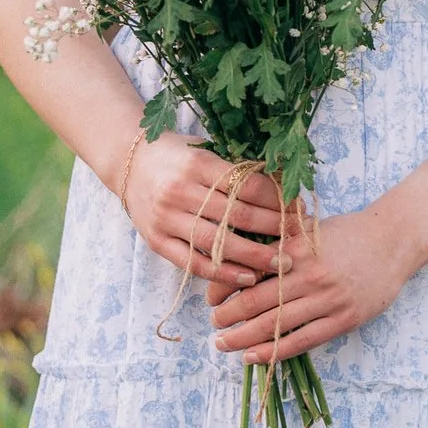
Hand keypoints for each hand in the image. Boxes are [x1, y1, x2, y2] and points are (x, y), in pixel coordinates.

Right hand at [118, 135, 287, 289]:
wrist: (128, 162)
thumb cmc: (176, 154)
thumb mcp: (205, 150)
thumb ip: (236, 169)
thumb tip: (284, 186)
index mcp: (199, 164)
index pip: (248, 186)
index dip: (277, 201)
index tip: (298, 210)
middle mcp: (181, 191)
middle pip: (237, 215)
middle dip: (274, 229)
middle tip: (299, 238)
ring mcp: (166, 218)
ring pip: (217, 242)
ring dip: (253, 256)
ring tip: (280, 264)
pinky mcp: (156, 240)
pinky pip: (192, 262)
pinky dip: (222, 273)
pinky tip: (247, 278)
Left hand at [209, 205, 416, 364]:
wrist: (394, 240)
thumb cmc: (349, 232)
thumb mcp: (311, 229)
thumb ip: (279, 241)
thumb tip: (240, 256)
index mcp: (298, 250)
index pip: (250, 273)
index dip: (224, 288)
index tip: (210, 299)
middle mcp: (310, 276)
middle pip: (257, 302)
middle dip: (228, 316)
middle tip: (213, 325)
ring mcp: (328, 299)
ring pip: (276, 325)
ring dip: (243, 338)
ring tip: (223, 344)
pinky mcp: (344, 318)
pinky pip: (303, 340)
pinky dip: (275, 351)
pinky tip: (254, 356)